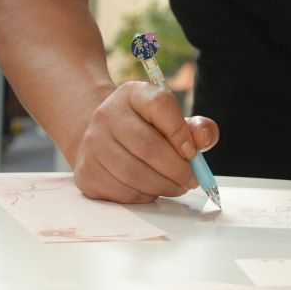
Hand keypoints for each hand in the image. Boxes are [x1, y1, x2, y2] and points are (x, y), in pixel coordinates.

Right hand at [71, 80, 219, 203]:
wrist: (103, 139)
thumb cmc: (145, 130)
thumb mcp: (172, 120)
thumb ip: (196, 127)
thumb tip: (204, 138)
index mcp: (132, 94)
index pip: (160, 105)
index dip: (181, 132)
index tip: (193, 153)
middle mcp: (107, 114)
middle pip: (148, 146)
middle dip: (177, 169)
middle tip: (191, 179)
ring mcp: (92, 143)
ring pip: (135, 174)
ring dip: (163, 186)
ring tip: (176, 186)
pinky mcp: (86, 172)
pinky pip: (122, 192)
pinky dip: (144, 196)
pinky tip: (152, 189)